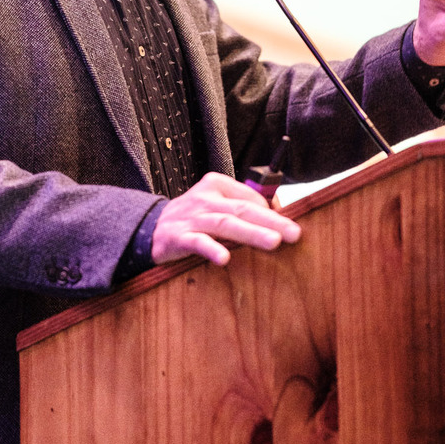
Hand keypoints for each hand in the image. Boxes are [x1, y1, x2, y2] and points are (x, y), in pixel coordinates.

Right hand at [151, 171, 301, 267]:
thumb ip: (244, 207)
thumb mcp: (217, 204)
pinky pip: (197, 242)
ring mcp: (192, 217)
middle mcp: (206, 198)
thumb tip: (281, 217)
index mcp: (217, 185)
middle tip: (294, 233)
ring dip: (251, 233)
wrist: (150, 228)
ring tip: (274, 242)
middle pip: (243, 209)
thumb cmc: (193, 217)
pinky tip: (225, 259)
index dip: (272, 214)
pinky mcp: (178, 237)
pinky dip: (211, 249)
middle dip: (272, 221)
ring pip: (225, 224)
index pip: (251, 198)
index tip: (290, 228)